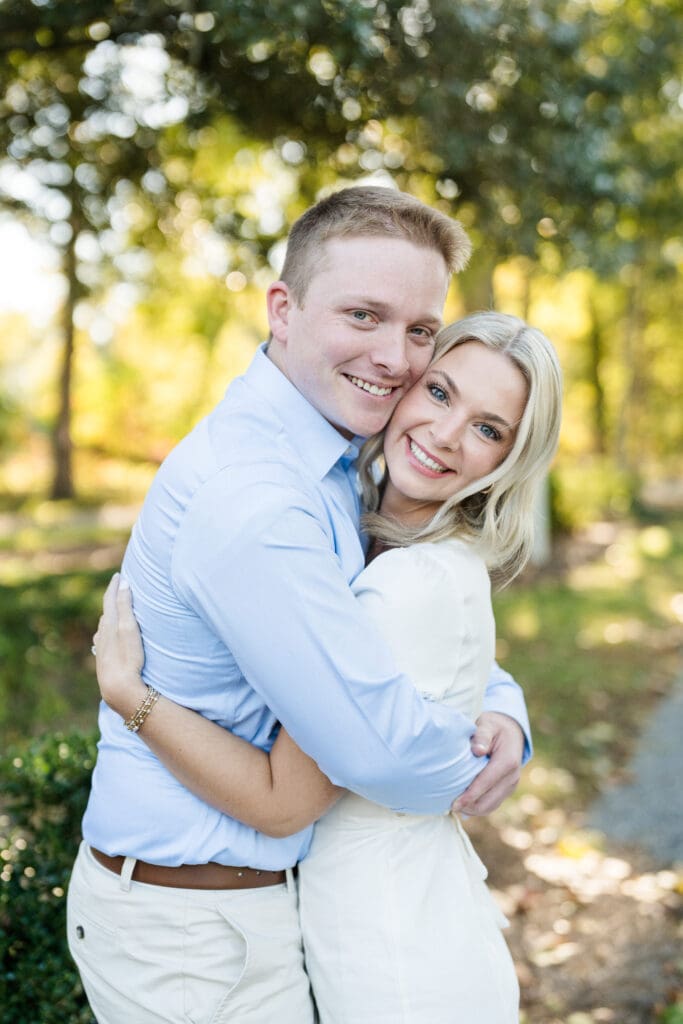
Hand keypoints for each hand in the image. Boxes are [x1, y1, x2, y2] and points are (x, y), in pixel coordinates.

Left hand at [92, 573, 145, 716]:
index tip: (119, 574)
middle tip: (120, 588)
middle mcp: (102, 633)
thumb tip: (123, 583)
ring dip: (109, 614)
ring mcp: (101, 647)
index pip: (110, 599)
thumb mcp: (129, 628)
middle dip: (112, 598)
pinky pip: (103, 639)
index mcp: (108, 623)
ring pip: (103, 625)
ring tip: (115, 610)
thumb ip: (125, 605)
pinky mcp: (104, 659)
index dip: (114, 585)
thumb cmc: (127, 657)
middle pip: (106, 610)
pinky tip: (106, 637)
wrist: (118, 688)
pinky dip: (106, 631)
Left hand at [451, 711, 523, 816]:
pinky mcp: (506, 790)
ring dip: (472, 809)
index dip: (470, 795)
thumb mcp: (487, 724)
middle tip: (450, 806)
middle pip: (489, 801)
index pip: (486, 783)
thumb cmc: (494, 727)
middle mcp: (513, 776)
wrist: (511, 731)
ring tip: (455, 806)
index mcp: (508, 761)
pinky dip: (477, 807)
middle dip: (469, 806)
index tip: (455, 803)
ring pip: (490, 806)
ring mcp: (511, 785)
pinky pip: (492, 804)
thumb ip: (481, 736)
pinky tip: (464, 804)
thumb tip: (477, 751)